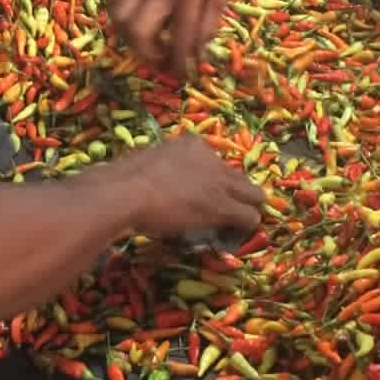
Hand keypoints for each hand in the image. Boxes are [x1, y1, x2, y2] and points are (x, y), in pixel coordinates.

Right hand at [107, 0, 231, 75]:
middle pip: (140, 30)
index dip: (181, 62)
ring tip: (145, 41)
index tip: (182, 75)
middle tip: (159, 59)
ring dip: (130, 37)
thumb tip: (197, 54)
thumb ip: (210, 23)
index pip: (181, 37)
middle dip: (147, 54)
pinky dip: (118, 15)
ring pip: (120, 16)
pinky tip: (132, 19)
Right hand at [108, 135, 264, 238]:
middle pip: (239, 176)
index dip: (213, 180)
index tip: (205, 192)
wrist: (127, 191)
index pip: (215, 162)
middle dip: (237, 193)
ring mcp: (219, 181)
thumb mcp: (147, 164)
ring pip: (253, 194)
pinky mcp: (222, 205)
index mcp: (191, 144)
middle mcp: (211, 158)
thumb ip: (161, 169)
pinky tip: (236, 235)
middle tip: (228, 210)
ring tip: (237, 224)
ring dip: (246, 208)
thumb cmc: (126, 179)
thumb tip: (156, 182)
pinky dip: (246, 226)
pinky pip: (248, 216)